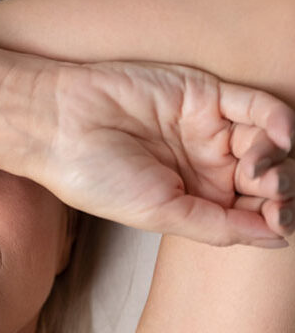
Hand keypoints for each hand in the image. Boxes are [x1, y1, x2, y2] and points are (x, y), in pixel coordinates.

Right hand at [38, 61, 294, 246]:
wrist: (60, 126)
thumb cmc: (96, 178)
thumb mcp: (161, 215)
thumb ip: (220, 226)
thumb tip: (278, 237)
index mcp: (192, 201)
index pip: (251, 212)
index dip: (275, 218)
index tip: (282, 222)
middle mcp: (205, 167)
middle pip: (266, 179)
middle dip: (280, 189)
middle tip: (273, 193)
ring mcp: (207, 131)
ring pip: (268, 143)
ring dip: (278, 158)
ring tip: (257, 169)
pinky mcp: (206, 95)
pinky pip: (256, 107)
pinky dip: (278, 120)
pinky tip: (280, 136)